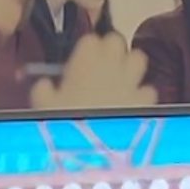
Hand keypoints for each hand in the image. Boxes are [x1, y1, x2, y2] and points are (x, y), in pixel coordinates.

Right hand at [30, 31, 156, 110]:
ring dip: (130, 67)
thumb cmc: (64, 121)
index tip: (78, 65)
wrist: (93, 149)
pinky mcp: (144, 99)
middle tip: (98, 70)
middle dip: (109, 52)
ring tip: (119, 82)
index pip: (89, 39)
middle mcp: (112, 60)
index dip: (84, 52)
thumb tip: (43, 85)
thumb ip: (42, 89)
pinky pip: (147, 89)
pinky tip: (131, 105)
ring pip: (138, 58)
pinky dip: (141, 95)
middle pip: (116, 41)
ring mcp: (131, 79)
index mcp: (85, 56)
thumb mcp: (42, 105)